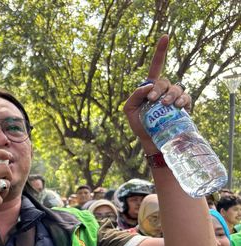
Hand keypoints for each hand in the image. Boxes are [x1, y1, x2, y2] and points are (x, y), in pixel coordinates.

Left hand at [123, 35, 190, 152]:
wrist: (150, 139)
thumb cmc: (139, 124)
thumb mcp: (129, 109)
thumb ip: (134, 96)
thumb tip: (148, 86)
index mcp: (150, 87)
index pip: (156, 66)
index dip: (160, 51)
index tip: (165, 36)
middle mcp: (163, 89)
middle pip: (163, 80)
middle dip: (158, 89)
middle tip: (152, 101)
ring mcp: (175, 96)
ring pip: (176, 88)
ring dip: (170, 95)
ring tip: (165, 105)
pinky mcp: (184, 105)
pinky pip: (186, 97)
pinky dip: (182, 100)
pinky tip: (178, 106)